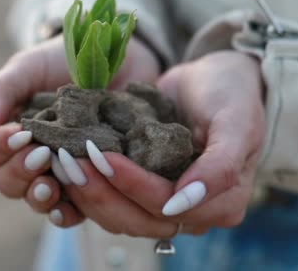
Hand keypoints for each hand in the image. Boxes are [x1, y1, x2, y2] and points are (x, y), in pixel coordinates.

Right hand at [0, 35, 160, 225]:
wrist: (115, 58)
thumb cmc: (63, 61)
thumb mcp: (27, 69)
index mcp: (11, 132)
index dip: (1, 148)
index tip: (19, 133)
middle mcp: (31, 157)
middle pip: (9, 182)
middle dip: (20, 172)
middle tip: (41, 154)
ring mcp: (60, 173)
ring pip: (36, 200)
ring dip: (39, 196)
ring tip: (51, 184)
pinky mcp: (91, 183)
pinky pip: (73, 211)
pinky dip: (66, 213)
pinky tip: (67, 208)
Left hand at [63, 51, 264, 235]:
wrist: (213, 77)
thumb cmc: (231, 95)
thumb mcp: (236, 121)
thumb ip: (220, 165)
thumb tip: (180, 203)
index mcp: (220, 204)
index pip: (165, 207)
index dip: (132, 185)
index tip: (101, 155)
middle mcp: (188, 211)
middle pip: (135, 219)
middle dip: (99, 192)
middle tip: (68, 161)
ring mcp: (159, 201)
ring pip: (116, 215)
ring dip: (85, 191)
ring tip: (60, 161)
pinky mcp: (136, 188)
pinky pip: (107, 198)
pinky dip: (84, 184)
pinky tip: (63, 161)